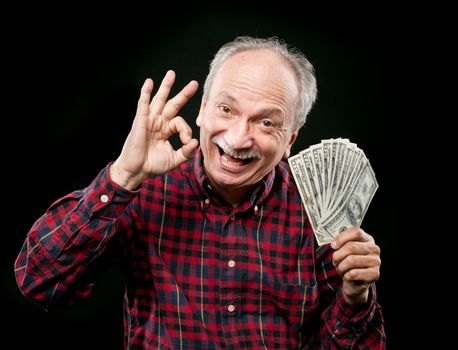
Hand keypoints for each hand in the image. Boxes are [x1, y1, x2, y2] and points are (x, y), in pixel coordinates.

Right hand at [110, 71, 198, 188]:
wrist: (136, 170)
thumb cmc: (152, 165)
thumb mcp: (174, 160)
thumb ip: (186, 153)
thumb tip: (195, 143)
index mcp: (166, 130)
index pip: (180, 123)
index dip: (186, 130)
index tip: (187, 142)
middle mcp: (159, 123)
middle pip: (173, 104)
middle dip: (184, 94)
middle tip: (194, 84)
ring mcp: (149, 120)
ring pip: (159, 100)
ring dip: (165, 86)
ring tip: (172, 74)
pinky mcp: (140, 121)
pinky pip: (143, 104)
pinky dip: (146, 93)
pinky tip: (149, 82)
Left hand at [331, 227, 380, 304]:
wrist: (355, 282)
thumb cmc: (349, 263)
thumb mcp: (344, 251)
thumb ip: (340, 243)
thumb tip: (335, 244)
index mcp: (367, 239)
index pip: (356, 232)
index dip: (342, 238)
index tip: (333, 246)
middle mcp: (374, 249)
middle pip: (351, 247)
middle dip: (338, 255)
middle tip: (335, 261)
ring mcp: (376, 261)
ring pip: (351, 260)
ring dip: (341, 266)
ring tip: (341, 269)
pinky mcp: (374, 274)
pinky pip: (354, 273)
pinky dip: (346, 275)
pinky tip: (347, 276)